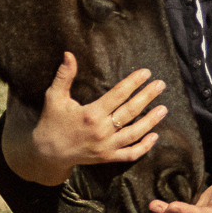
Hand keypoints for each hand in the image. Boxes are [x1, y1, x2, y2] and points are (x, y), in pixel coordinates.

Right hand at [27, 54, 167, 173]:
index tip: (146, 73)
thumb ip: (64, 76)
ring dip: (151, 121)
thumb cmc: (51, 122)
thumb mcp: (54, 97)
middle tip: (161, 85)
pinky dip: (144, 147)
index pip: (118, 95)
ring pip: (134, 133)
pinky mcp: (107, 158)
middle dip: (147, 97)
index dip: (133, 82)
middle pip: (130, 112)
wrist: (47, 153)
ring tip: (163, 108)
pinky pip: (130, 154)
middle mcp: (101, 131)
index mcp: (91, 114)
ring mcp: (106, 147)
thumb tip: (69, 54)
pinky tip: (155, 136)